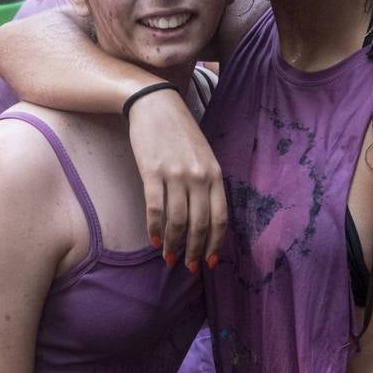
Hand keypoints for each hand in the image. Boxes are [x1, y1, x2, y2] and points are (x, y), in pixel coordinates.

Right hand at [127, 91, 226, 269]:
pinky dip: (154, 229)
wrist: (156, 105)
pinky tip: (154, 240)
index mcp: (215, 174)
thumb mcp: (204, 156)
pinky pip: (155, 209)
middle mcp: (198, 177)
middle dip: (195, 251)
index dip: (215, 243)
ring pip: (177, 221)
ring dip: (174, 244)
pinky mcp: (152, 172)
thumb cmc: (180, 133)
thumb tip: (204, 220)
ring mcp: (175, 175)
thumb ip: (207, 184)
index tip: (210, 261)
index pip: (220, 218)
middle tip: (189, 267)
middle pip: (200, 224)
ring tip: (170, 258)